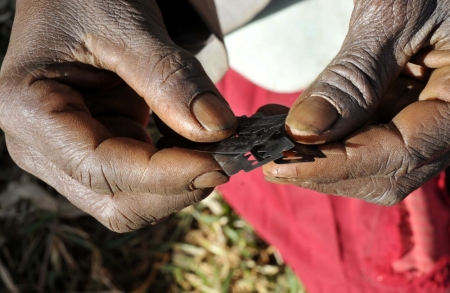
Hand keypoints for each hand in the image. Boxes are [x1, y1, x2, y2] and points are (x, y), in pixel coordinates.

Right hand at [0, 0, 236, 231]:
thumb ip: (170, 78)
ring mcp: (68, 155)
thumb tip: (218, 128)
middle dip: (175, 188)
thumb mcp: (126, 25)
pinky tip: (196, 146)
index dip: (166, 175)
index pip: (102, 169)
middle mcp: (41, 147)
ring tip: (213, 149)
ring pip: (131, 201)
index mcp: (29, 111)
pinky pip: (139, 182)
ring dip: (178, 185)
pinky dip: (174, 172)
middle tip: (223, 158)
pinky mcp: (96, 153)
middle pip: (116, 203)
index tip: (218, 163)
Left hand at [264, 0, 449, 204]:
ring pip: (373, 161)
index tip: (279, 165)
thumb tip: (304, 132)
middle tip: (267, 156)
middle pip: (389, 169)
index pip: (405, 151)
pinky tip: (290, 125)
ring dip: (318, 157)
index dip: (338, 164)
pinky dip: (326, 137)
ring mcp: (429, 114)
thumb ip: (352, 78)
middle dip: (324, 169)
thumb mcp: (390, 16)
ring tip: (271, 138)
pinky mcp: (405, 107)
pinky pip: (367, 136)